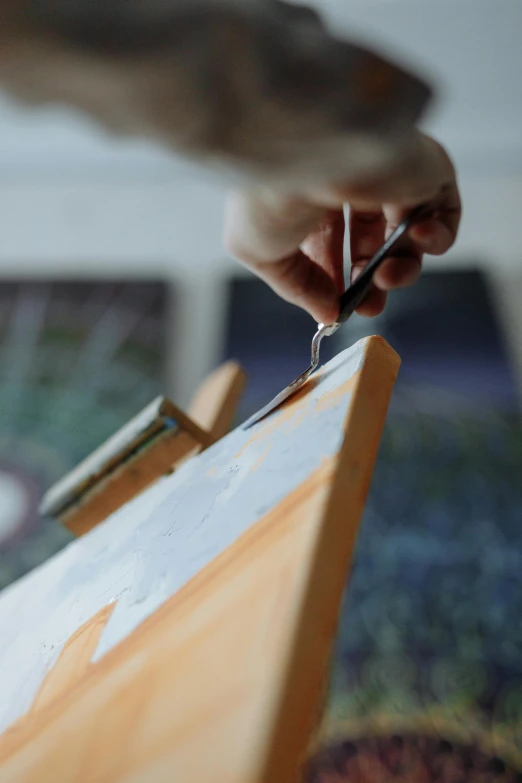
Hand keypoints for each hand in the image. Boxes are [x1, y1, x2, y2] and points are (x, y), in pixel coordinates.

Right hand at [224, 132, 460, 324]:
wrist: (301, 153)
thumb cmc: (270, 198)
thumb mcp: (263, 256)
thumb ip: (299, 290)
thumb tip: (328, 314)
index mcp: (306, 192)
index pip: (327, 241)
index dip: (333, 279)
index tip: (336, 310)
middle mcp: (348, 180)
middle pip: (371, 242)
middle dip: (372, 282)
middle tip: (370, 309)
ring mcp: (388, 174)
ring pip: (407, 236)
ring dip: (403, 269)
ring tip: (387, 276)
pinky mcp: (425, 168)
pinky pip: (444, 211)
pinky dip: (438, 238)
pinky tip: (419, 237)